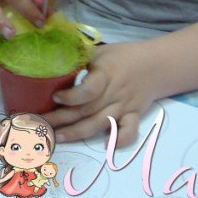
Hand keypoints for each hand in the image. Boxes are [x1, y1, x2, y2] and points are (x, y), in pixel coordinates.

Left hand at [44, 41, 161, 143]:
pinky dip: (120, 140)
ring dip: (78, 133)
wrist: (157, 65)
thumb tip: (51, 59)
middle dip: (62, 119)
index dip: (72, 96)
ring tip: (58, 138)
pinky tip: (105, 146)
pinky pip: (129, 131)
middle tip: (41, 125)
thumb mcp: (99, 51)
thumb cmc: (123, 56)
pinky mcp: (134, 115)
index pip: (89, 89)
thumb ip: (79, 58)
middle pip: (86, 110)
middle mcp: (114, 93)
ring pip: (100, 123)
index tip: (55, 97)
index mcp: (105, 74)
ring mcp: (124, 106)